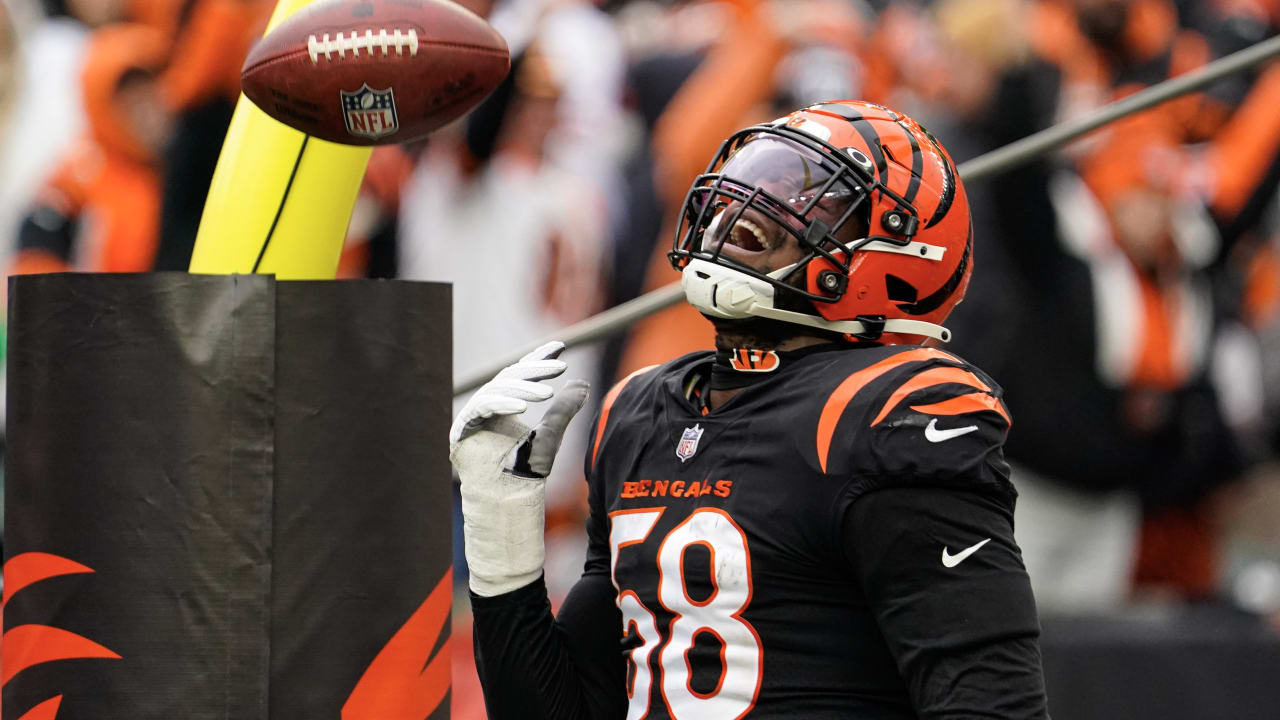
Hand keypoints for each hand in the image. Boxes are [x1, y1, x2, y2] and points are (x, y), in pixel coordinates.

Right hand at [450, 341, 589, 595]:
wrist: (508, 506)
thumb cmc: (527, 477)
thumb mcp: (550, 437)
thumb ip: (562, 410)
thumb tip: (582, 384)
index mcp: (506, 406)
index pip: (521, 374)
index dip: (538, 358)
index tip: (561, 346)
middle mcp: (487, 408)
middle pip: (509, 377)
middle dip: (534, 370)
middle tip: (560, 367)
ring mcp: (472, 417)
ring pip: (497, 389)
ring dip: (522, 388)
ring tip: (547, 393)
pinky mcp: (461, 429)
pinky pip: (481, 407)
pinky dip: (502, 403)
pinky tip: (523, 405)